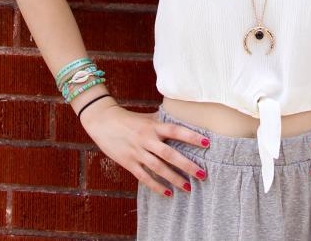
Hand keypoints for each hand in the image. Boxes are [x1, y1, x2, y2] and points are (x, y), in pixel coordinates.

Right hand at [82, 102, 209, 196]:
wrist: (103, 121)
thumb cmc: (129, 119)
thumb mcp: (147, 118)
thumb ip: (163, 122)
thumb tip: (184, 120)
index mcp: (153, 126)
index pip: (175, 131)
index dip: (191, 137)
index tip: (207, 143)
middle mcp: (146, 139)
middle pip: (169, 154)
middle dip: (187, 165)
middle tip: (202, 174)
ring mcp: (137, 152)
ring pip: (158, 168)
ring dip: (174, 178)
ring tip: (188, 188)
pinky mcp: (128, 163)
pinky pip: (144, 177)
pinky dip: (156, 186)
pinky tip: (168, 193)